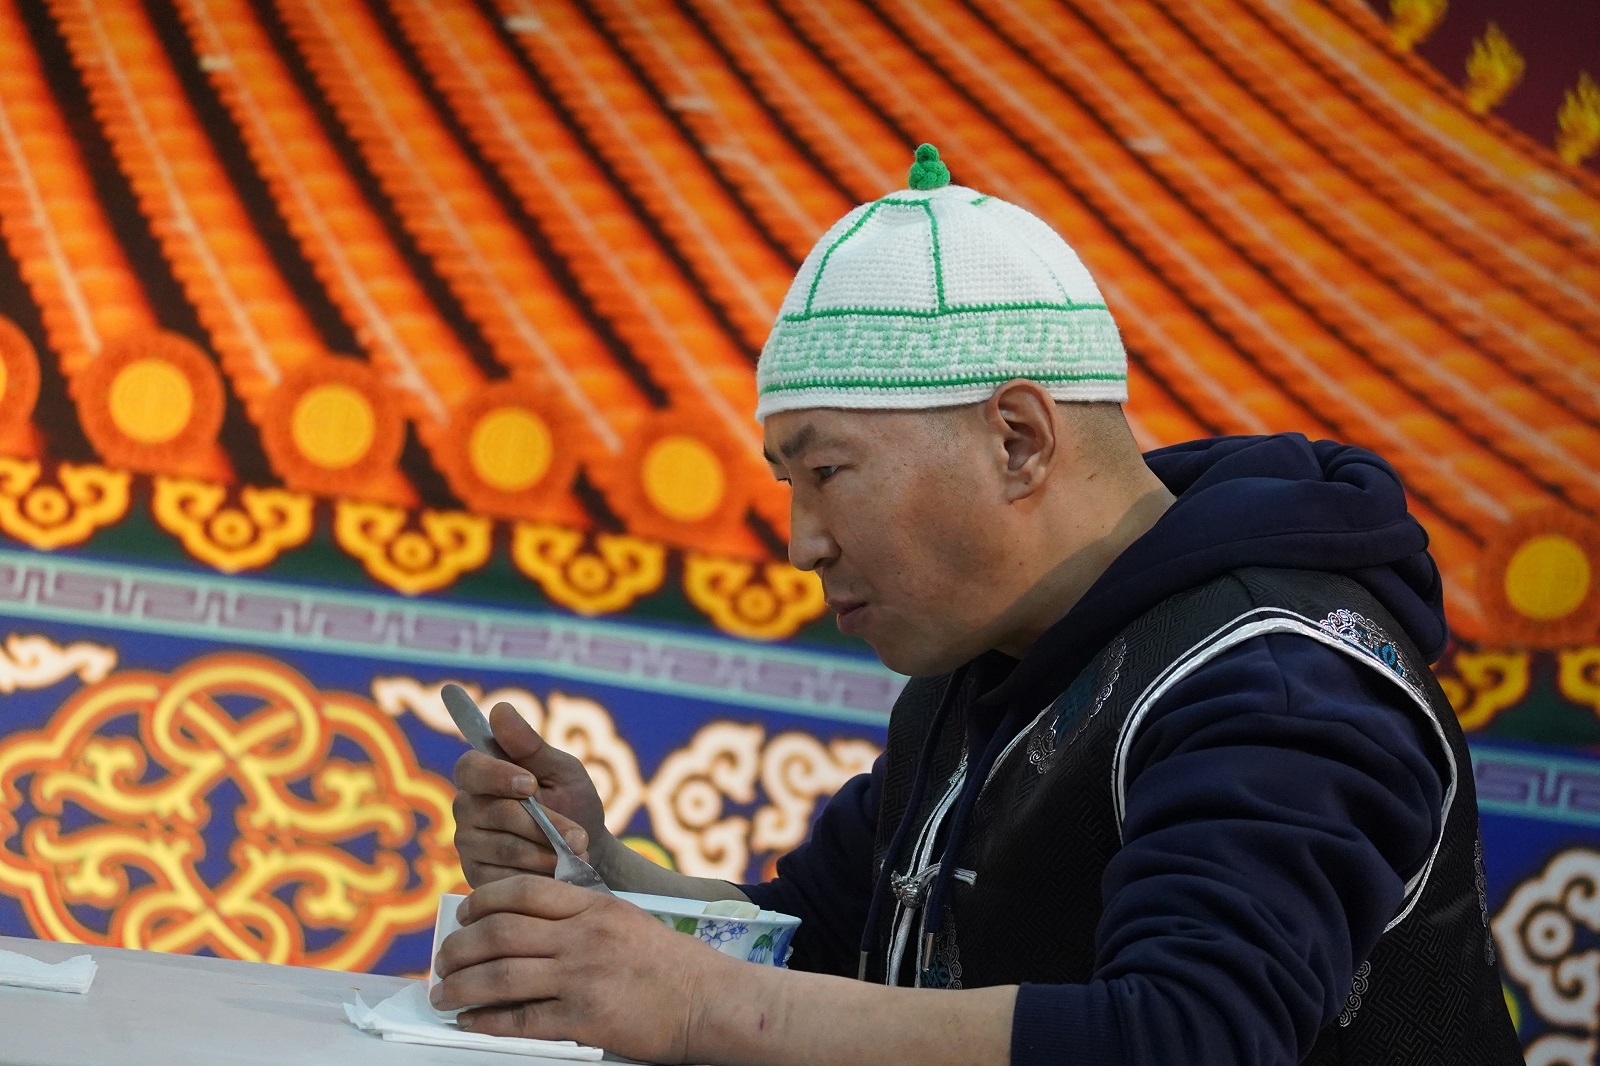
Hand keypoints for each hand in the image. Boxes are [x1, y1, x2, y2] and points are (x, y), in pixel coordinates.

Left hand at [430, 875, 727, 1062]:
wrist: (709, 1001)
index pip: (523, 891)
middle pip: (500, 932)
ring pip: (500, 975)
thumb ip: (581, 915)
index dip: (483, 901)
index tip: (464, 913)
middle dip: (460, 946)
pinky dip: (487, 1021)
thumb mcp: (627, 919)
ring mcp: (582, 976)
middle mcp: (583, 936)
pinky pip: (521, 1018)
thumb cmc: (670, 963)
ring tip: (443, 993)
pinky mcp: (584, 1018)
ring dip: (462, 985)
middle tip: (443, 959)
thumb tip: (527, 924)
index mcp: (594, 905)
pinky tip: (471, 1021)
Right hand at [452, 702, 609, 886]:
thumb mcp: (563, 772)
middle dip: (542, 825)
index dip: (498, 776)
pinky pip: (503, 878)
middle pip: (494, 812)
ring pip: (503, 847)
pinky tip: (557, 873)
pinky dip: (537, 875)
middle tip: (578, 836)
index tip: (530, 784)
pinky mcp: (477, 878)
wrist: (589, 853)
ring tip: (576, 854)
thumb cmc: (574, 804)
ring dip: (546, 852)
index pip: (470, 768)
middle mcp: (468, 808)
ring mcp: (469, 845)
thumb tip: (500, 709)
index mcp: (483, 775)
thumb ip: (531, 746)